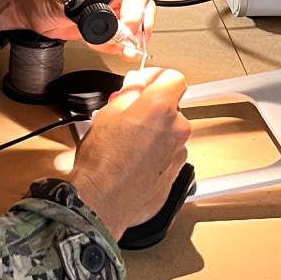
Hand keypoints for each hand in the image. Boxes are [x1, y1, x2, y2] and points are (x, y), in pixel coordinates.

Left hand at [0, 0, 151, 55]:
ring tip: (126, 49)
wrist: (23, 7)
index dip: (135, 10)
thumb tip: (105, 22)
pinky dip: (118, 45)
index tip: (128, 26)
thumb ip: (85, 11)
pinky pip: (116, 36)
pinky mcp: (96, 24)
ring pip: (131, 23)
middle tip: (133, 41)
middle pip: (139, 7)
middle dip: (140, 26)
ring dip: (131, 39)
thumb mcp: (63, 1)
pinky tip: (115, 48)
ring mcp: (103, 7)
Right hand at [66, 68, 190, 238]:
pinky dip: (155, 154)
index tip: (143, 83)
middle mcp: (176, 129)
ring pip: (169, 132)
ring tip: (127, 142)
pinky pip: (168, 154)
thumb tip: (136, 86)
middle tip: (126, 115)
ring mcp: (179, 153)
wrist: (102, 201)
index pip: (174, 78)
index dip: (156, 78)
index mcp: (160, 107)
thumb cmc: (101, 162)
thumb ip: (128, 93)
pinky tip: (134, 160)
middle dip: (151, 108)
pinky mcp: (176, 174)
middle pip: (171, 106)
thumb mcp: (107, 113)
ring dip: (154, 132)